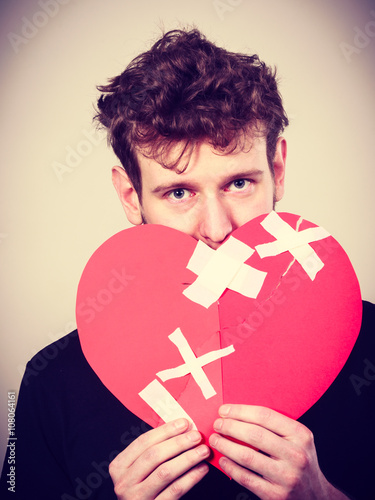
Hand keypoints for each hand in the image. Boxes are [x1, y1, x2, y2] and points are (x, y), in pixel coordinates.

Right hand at [109, 418, 209, 498]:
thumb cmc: (143, 488)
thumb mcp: (139, 469)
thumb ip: (153, 451)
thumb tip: (181, 428)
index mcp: (119, 466)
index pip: (143, 442)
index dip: (165, 431)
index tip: (184, 423)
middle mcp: (124, 482)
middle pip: (154, 455)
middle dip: (178, 443)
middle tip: (196, 436)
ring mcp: (137, 498)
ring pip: (165, 472)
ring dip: (187, 458)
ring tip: (203, 451)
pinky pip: (174, 490)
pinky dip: (191, 478)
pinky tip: (201, 469)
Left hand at [209, 405, 348, 498]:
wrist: (317, 496)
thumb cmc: (300, 461)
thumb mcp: (297, 439)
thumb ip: (276, 426)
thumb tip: (239, 413)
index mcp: (301, 435)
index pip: (265, 416)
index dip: (240, 411)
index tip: (224, 410)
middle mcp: (296, 455)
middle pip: (254, 435)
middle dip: (230, 427)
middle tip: (217, 424)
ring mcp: (287, 476)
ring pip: (247, 456)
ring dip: (226, 446)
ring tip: (216, 439)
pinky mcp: (277, 495)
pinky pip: (246, 478)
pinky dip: (231, 467)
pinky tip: (223, 460)